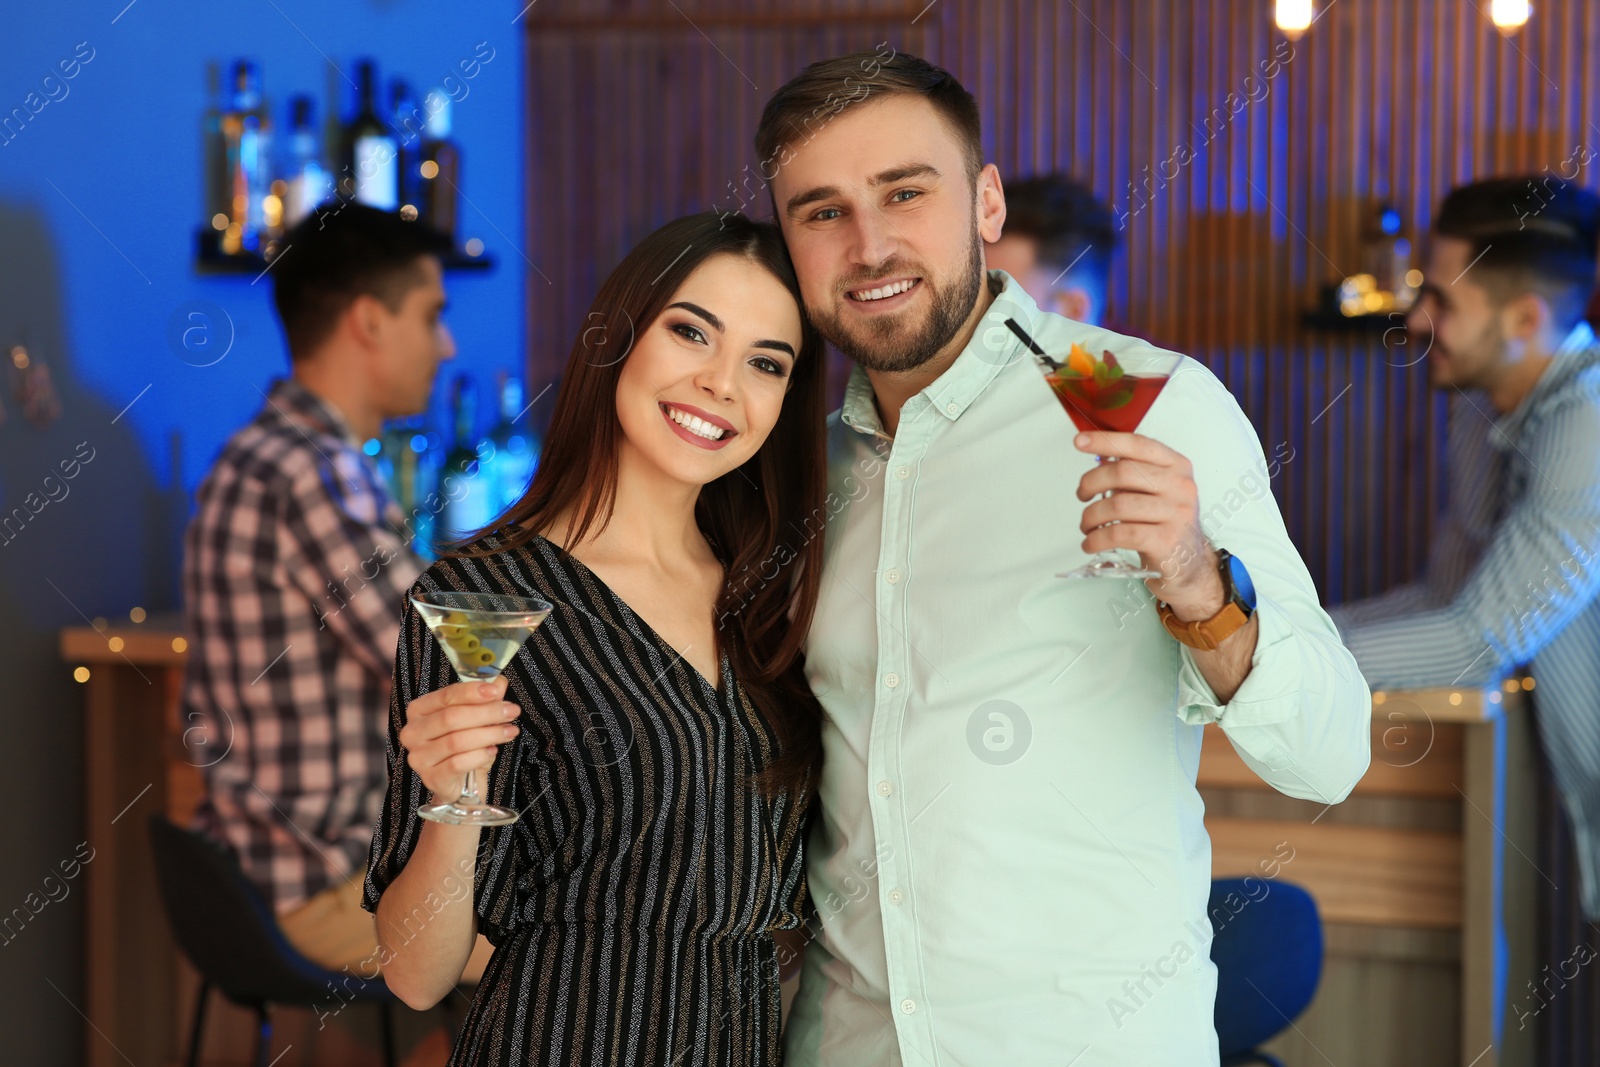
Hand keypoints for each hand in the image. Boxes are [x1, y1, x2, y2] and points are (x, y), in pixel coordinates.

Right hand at [398, 676, 519, 800]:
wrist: (460, 784)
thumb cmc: (464, 747)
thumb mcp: (475, 719)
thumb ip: (485, 698)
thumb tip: (498, 682)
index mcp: (419, 710)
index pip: (445, 696)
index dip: (472, 692)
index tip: (496, 691)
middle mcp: (413, 732)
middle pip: (451, 717)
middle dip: (486, 712)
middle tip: (511, 711)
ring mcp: (419, 757)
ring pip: (456, 741)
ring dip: (489, 734)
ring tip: (510, 731)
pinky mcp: (431, 777)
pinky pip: (458, 764)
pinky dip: (479, 756)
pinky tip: (492, 751)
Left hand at [1074, 430, 1222, 618]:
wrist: (1189, 563)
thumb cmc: (1165, 523)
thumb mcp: (1155, 491)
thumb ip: (1131, 473)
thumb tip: (1098, 457)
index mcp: (1177, 466)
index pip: (1138, 445)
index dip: (1105, 441)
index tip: (1079, 441)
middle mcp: (1180, 486)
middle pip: (1123, 472)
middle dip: (1091, 482)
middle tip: (1081, 495)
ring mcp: (1176, 514)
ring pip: (1117, 505)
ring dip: (1091, 516)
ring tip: (1086, 525)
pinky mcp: (1165, 541)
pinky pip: (1119, 534)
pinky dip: (1096, 539)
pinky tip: (1091, 543)